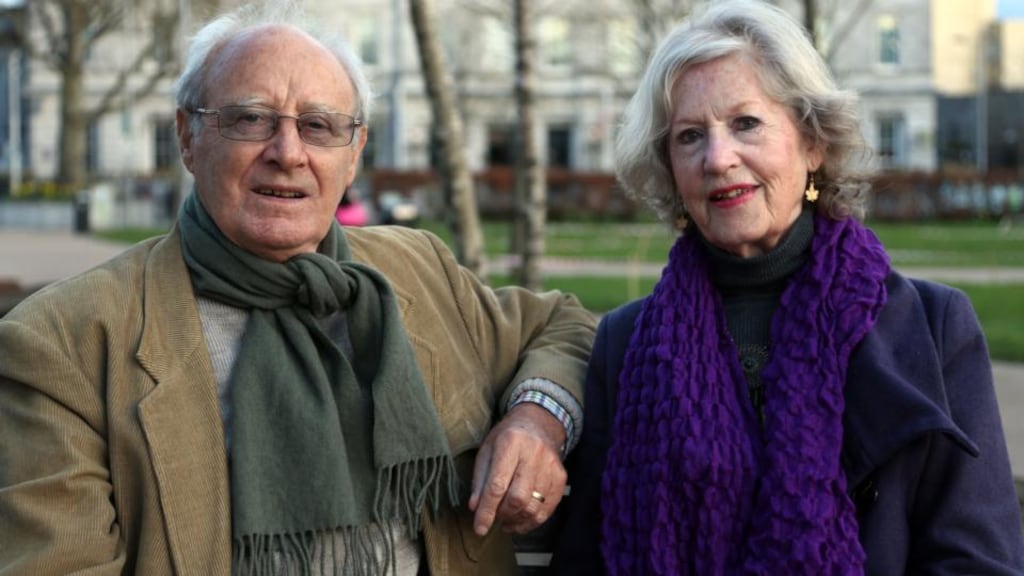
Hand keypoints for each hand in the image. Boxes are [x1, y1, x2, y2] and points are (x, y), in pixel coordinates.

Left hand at [468, 402, 566, 534]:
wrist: (538, 423)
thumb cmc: (507, 438)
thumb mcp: (487, 450)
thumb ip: (480, 479)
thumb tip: (475, 507)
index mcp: (510, 443)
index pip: (497, 485)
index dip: (487, 511)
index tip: (480, 528)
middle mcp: (533, 453)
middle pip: (518, 498)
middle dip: (502, 515)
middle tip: (494, 516)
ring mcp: (550, 465)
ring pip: (534, 507)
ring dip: (517, 520)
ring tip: (506, 519)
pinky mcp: (561, 476)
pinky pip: (547, 508)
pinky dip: (532, 521)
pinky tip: (520, 519)